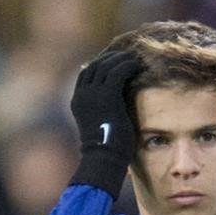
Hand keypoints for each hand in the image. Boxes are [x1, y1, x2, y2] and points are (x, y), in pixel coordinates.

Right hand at [69, 50, 140, 196]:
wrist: (103, 158)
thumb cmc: (106, 150)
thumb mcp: (101, 127)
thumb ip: (103, 113)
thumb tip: (116, 111)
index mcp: (78, 102)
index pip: (86, 74)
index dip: (99, 64)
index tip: (114, 61)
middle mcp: (82, 95)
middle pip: (94, 66)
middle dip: (110, 58)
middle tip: (125, 55)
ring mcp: (93, 95)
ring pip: (106, 66)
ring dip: (120, 60)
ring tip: (134, 58)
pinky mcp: (107, 96)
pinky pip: (118, 73)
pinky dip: (127, 66)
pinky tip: (137, 65)